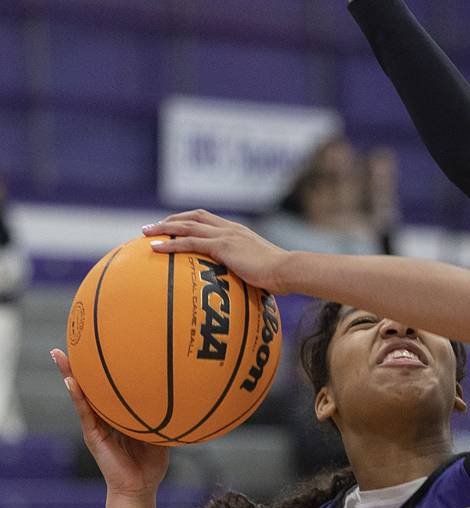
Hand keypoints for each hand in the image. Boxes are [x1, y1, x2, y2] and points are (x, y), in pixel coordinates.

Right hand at [51, 349, 168, 497]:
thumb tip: (182, 397)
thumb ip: (165, 418)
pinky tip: (71, 382)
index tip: (103, 345)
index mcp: (120, 416)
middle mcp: (105, 417)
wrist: (139, 489)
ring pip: (81, 395)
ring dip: (69, 375)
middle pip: (91, 386)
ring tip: (59, 354)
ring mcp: (96, 426)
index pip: (111, 388)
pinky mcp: (92, 435)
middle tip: (75, 338)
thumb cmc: (151, 465)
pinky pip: (84, 413)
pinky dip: (77, 397)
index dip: (106, 369)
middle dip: (82, 364)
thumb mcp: (162, 436)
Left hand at [143, 211, 289, 293]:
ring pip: (187, 226)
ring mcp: (225, 235)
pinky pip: (190, 243)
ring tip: (145, 233)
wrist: (286, 270)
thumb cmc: (279, 277)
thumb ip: (248, 274)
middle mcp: (229, 229)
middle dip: (170, 219)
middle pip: (193, 217)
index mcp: (237, 232)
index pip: (207, 219)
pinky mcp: (222, 246)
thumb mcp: (260, 272)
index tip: (172, 225)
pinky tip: (155, 249)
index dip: (188, 220)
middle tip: (151, 227)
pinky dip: (171, 244)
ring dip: (163, 227)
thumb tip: (243, 290)